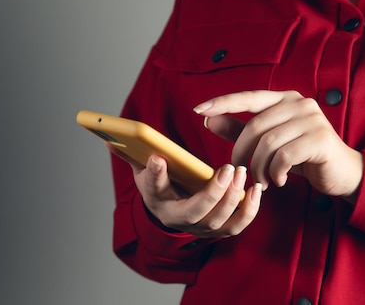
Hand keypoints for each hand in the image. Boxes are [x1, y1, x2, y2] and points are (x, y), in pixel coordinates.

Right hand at [106, 143, 262, 237]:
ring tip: (241, 173)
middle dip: (212, 192)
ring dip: (233, 198)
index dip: (155, 175)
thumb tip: (109, 136)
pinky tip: (255, 190)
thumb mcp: (143, 170)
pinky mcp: (220, 228)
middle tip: (227, 169)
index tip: (157, 158)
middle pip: (194, 212)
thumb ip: (132, 154)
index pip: (153, 189)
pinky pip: (237, 225)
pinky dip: (249, 210)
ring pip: (219, 220)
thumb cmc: (161, 186)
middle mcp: (178, 219)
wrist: (174, 211)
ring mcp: (201, 227)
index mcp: (156, 200)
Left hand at [194, 90, 363, 203]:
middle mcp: (299, 103)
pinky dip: (275, 172)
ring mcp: (312, 119)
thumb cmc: (301, 156)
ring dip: (259, 167)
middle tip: (239, 172)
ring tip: (262, 180)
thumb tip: (208, 119)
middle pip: (256, 126)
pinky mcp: (320, 138)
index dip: (223, 103)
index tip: (198, 110)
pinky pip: (284, 156)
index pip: (248, 97)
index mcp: (284, 99)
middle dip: (242, 152)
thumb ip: (239, 130)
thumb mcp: (268, 144)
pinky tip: (277, 181)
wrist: (340, 172)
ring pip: (268, 143)